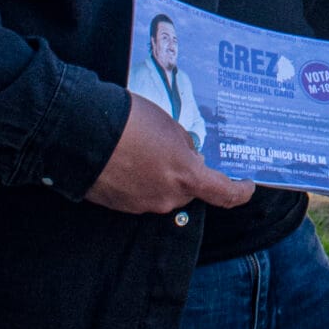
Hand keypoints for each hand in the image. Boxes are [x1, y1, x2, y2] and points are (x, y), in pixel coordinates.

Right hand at [84, 94, 255, 214]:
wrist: (81, 132)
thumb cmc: (131, 122)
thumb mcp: (170, 126)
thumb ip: (185, 146)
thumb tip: (187, 157)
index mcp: (186, 177)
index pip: (225, 194)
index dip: (240, 191)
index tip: (247, 185)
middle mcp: (167, 198)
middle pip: (188, 191)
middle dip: (187, 173)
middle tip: (175, 148)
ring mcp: (141, 205)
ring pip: (163, 192)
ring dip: (161, 175)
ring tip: (143, 147)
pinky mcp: (118, 206)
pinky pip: (139, 194)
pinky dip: (139, 180)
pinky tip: (126, 158)